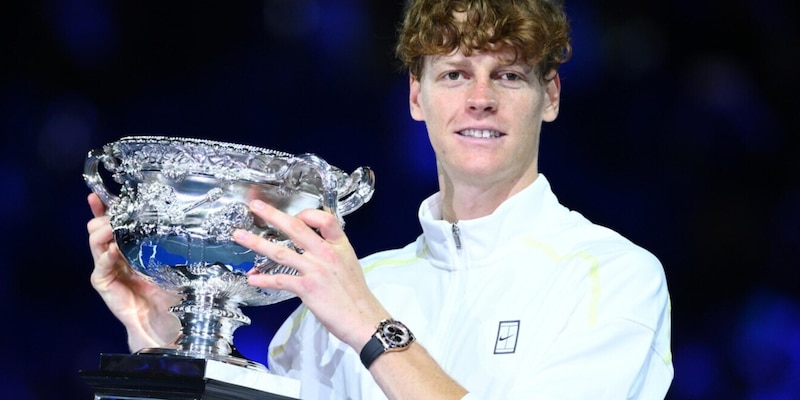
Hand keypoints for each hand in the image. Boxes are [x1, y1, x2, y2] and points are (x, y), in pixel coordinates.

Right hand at [87, 193, 180, 351]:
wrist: (166, 323)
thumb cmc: (172, 292)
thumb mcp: (174, 261)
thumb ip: (169, 243)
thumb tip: (180, 219)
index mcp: (131, 247)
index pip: (114, 222)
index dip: (105, 208)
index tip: (98, 195)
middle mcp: (117, 255)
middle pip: (98, 228)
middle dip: (105, 217)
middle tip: (116, 212)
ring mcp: (109, 269)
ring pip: (95, 242)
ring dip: (103, 231)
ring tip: (113, 226)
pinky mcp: (105, 284)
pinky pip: (100, 266)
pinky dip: (106, 256)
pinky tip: (114, 250)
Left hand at [234, 199, 388, 350]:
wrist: (363, 319)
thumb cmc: (357, 295)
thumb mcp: (349, 263)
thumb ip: (332, 251)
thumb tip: (314, 247)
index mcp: (339, 245)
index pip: (323, 218)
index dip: (307, 213)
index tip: (294, 214)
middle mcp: (326, 254)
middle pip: (295, 228)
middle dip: (272, 215)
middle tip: (256, 206)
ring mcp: (316, 270)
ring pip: (280, 252)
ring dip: (256, 243)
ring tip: (240, 236)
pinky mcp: (307, 288)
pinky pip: (280, 280)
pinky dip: (264, 279)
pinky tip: (253, 278)